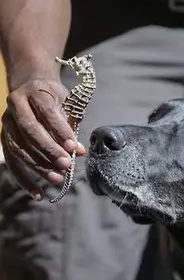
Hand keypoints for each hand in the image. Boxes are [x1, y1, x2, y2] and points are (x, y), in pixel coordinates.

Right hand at [1, 79, 84, 200]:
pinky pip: (11, 161)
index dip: (61, 131)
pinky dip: (24, 179)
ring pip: (18, 147)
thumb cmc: (55, 98)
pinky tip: (37, 193)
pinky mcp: (4, 137)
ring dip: (38, 166)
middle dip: (49, 150)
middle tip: (66, 165)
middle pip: (30, 131)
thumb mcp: (67, 105)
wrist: (33, 86)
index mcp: (35, 92)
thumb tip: (79, 151)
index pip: (48, 113)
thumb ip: (72, 127)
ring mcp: (7, 122)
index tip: (74, 148)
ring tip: (56, 179)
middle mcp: (16, 105)